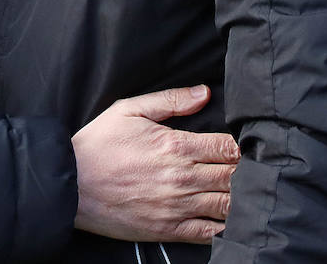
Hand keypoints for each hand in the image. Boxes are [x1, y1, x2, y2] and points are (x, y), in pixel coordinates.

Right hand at [72, 85, 238, 243]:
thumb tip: (204, 93)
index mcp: (175, 146)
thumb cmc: (97, 146)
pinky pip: (210, 233)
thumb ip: (170, 100)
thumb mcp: (128, 110)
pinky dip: (227, 227)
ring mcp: (177, 207)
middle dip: (248, 171)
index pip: (227, 146)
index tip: (248, 145)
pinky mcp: (169, 229)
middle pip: (234, 176)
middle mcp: (182, 178)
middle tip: (256, 168)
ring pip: (227, 204)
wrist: (70, 185)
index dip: (243, 146)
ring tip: (248, 191)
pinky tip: (232, 219)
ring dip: (242, 198)